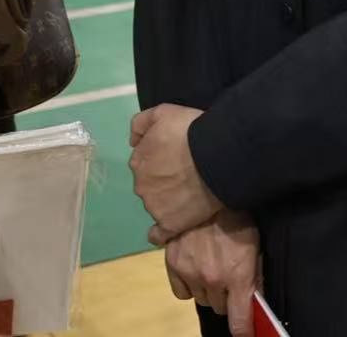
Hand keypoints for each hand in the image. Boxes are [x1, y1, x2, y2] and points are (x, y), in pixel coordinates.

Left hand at [129, 104, 222, 240]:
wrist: (214, 157)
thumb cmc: (189, 131)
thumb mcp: (162, 112)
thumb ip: (140, 124)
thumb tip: (132, 141)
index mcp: (138, 160)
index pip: (144, 161)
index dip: (161, 158)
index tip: (177, 155)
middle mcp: (140, 186)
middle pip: (150, 184)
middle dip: (163, 179)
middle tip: (186, 173)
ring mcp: (154, 207)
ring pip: (156, 205)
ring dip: (168, 200)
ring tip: (190, 193)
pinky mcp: (170, 225)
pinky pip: (159, 234)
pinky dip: (161, 233)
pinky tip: (170, 228)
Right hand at [163, 212, 261, 336]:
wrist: (209, 189)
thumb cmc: (238, 217)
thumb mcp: (255, 246)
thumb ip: (255, 276)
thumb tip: (255, 299)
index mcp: (237, 277)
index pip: (239, 323)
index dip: (244, 330)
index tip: (245, 330)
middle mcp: (212, 281)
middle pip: (220, 308)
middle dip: (226, 298)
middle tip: (229, 279)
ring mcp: (190, 273)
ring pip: (201, 299)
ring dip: (208, 290)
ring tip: (212, 268)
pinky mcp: (172, 264)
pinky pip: (181, 292)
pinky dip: (188, 285)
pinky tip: (194, 269)